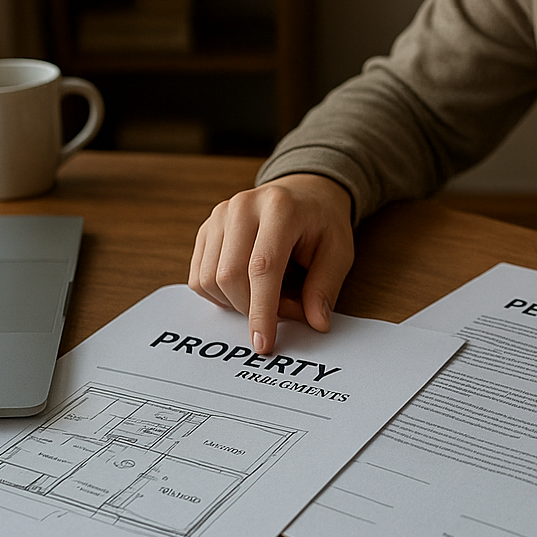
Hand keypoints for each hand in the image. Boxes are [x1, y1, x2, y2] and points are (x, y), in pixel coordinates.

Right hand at [189, 173, 354, 352]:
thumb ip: (325, 286)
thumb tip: (317, 322)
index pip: (262, 267)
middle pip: (229, 276)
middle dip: (251, 309)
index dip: (262, 310)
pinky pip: (198, 277)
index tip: (264, 343)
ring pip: (208, 280)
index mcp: (280, 208)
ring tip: (268, 296)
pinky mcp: (205, 229)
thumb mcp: (338, 252)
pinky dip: (220, 296)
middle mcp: (243, 207)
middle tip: (284, 311)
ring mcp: (219, 216)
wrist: (304, 193)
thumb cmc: (321, 223)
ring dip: (236, 304)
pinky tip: (246, 289)